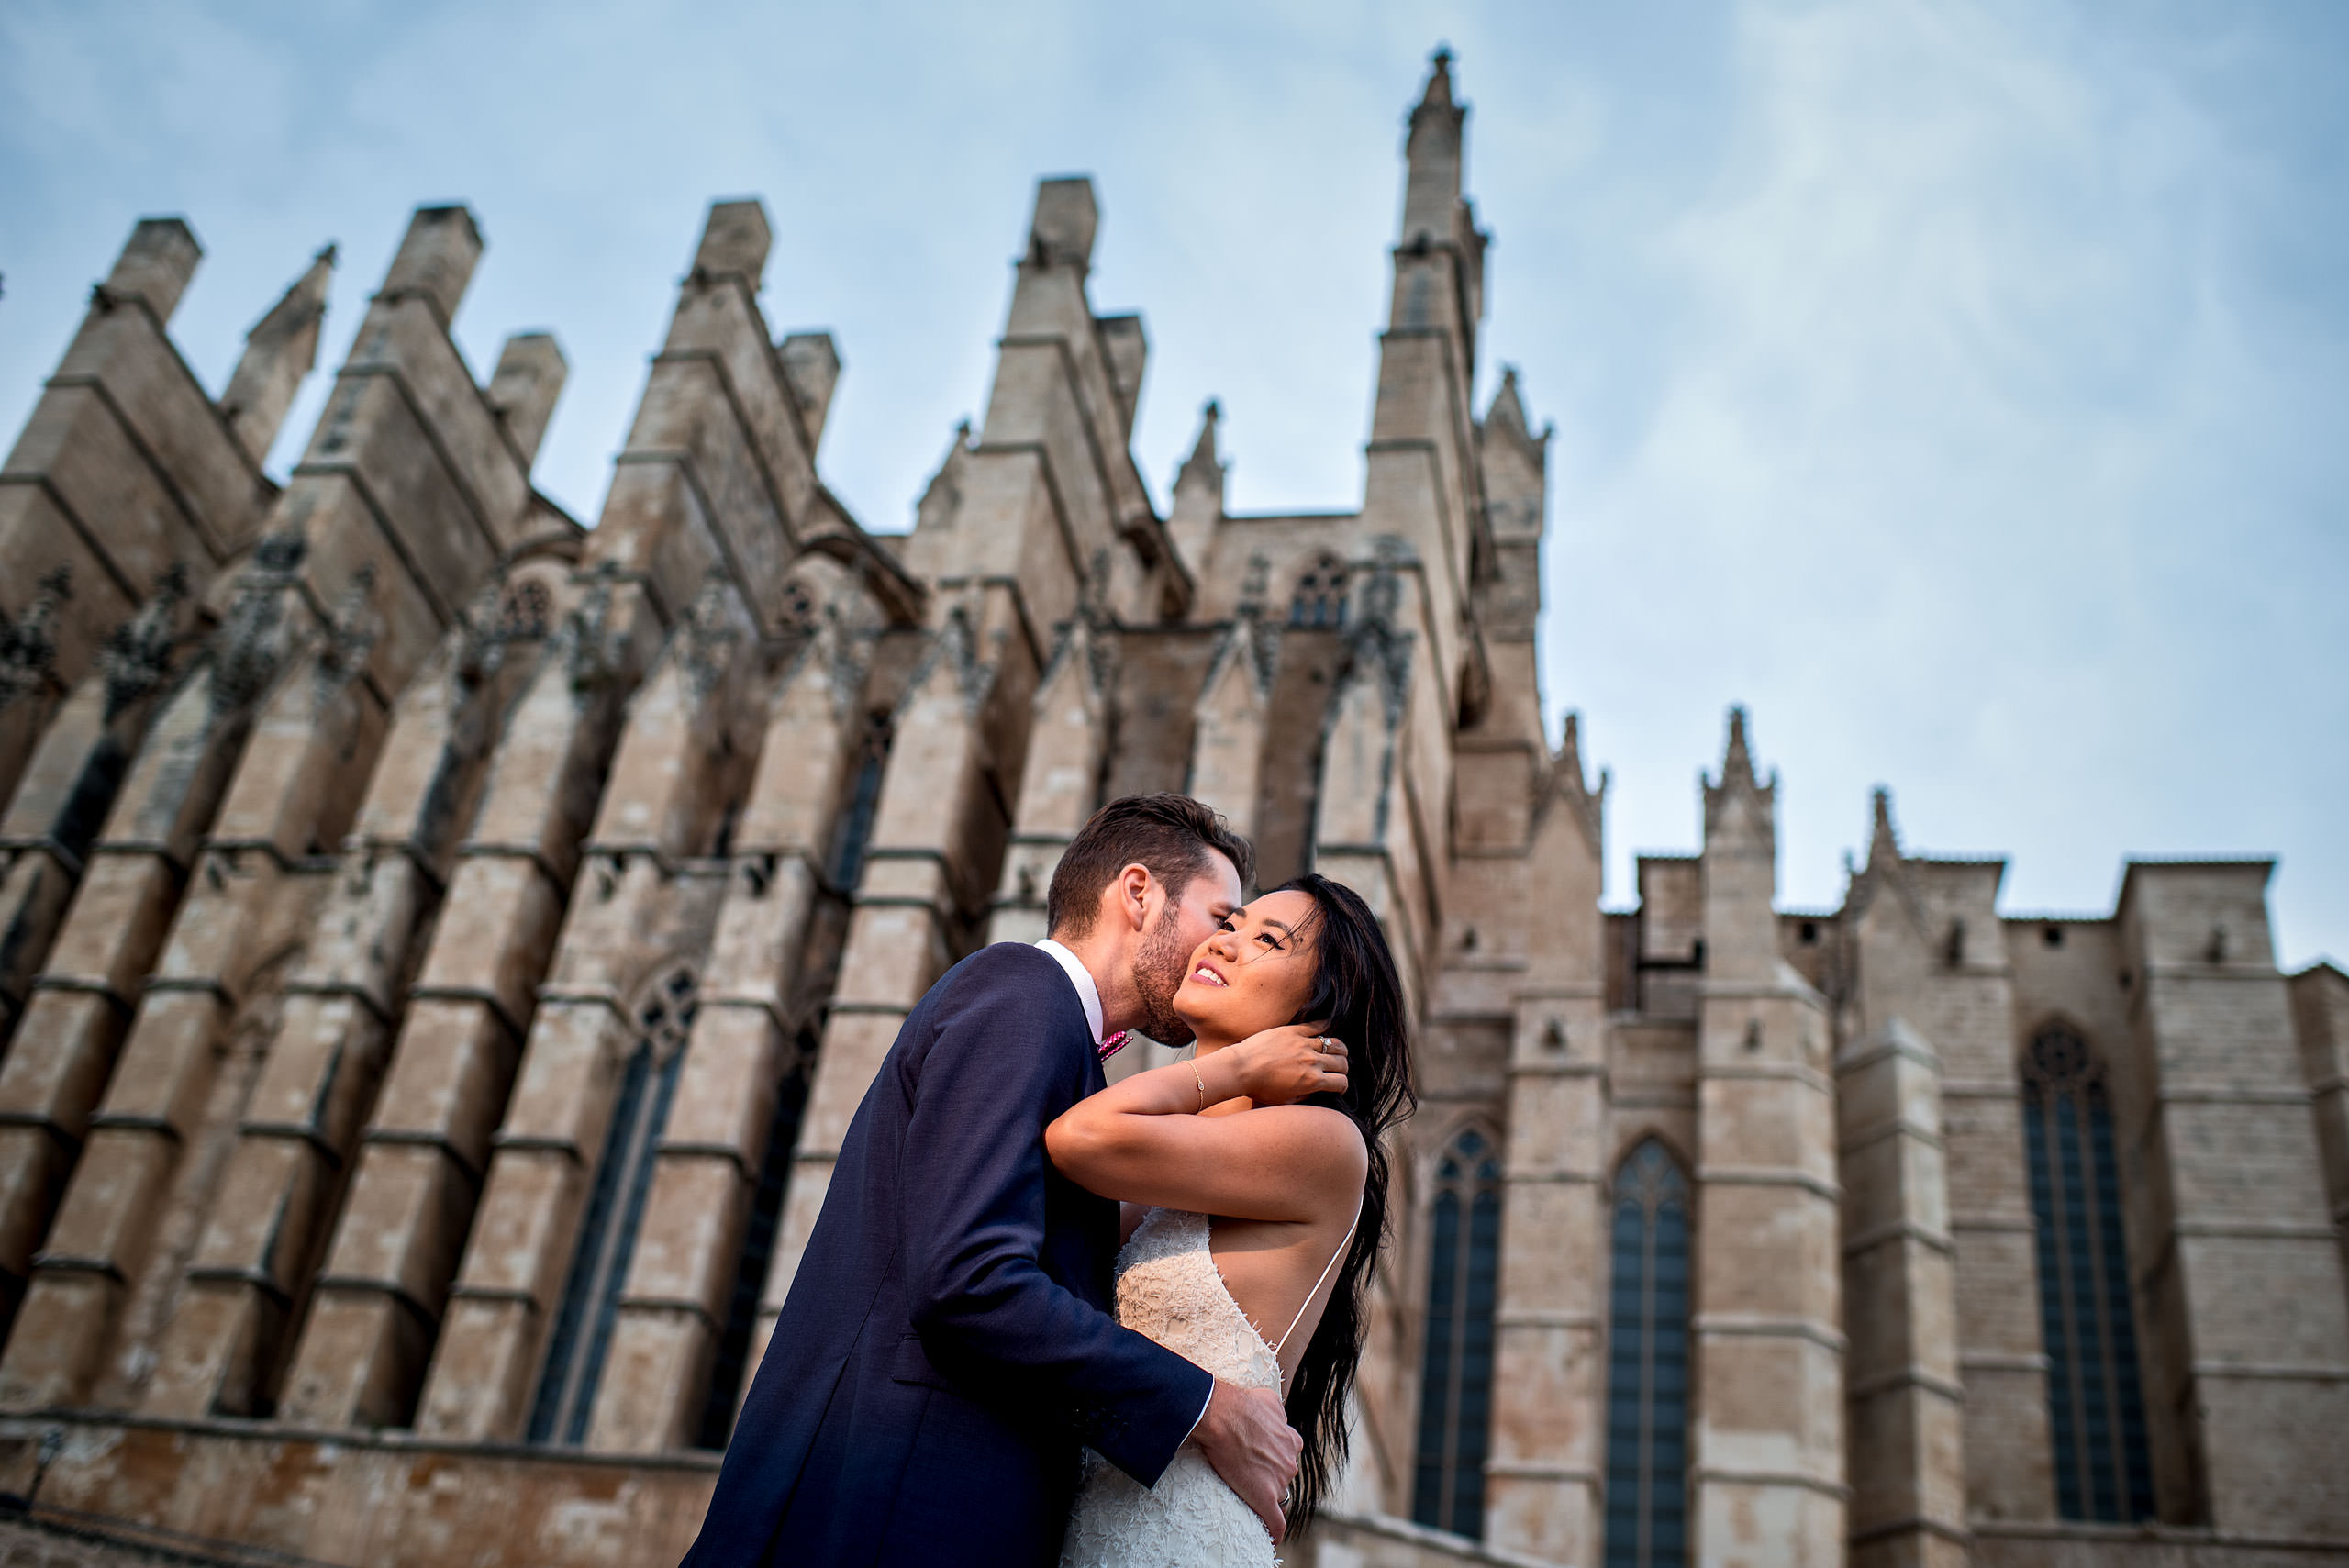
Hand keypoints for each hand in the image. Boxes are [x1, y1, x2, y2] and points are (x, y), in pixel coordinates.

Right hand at [1192, 1379, 1302, 1543]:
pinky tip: (1272, 1538)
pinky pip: (1276, 1522)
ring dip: (1266, 1494)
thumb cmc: (1241, 1404)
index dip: (1276, 1458)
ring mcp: (1279, 1480)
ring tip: (1248, 1493)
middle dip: (1270, 1475)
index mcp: (1291, 1440)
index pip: (1289, 1455)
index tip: (1264, 1460)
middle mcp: (1289, 1461)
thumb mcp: (1268, 1399)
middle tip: (1249, 1472)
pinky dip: (1275, 1531)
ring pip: (1277, 1495)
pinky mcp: (1265, 1497)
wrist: (1223, 1416)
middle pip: (1283, 1475)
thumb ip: (1277, 1411)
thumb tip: (1277, 1413)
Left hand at [1224, 1021, 1346, 1106]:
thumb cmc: (1259, 1089)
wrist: (1240, 1069)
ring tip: (1334, 1052)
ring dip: (1338, 1049)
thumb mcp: (1285, 1101)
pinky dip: (1325, 1028)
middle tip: (1336, 1069)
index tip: (1337, 1085)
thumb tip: (1317, 1090)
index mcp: (1312, 1082)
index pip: (1341, 1082)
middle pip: (1342, 1062)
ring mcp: (1304, 1044)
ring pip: (1335, 1043)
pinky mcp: (1294, 1031)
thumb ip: (1306, 1096)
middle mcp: (1312, 1062)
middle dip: (1342, 1068)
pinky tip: (1325, 1032)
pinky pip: (1318, 1025)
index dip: (1342, 1085)